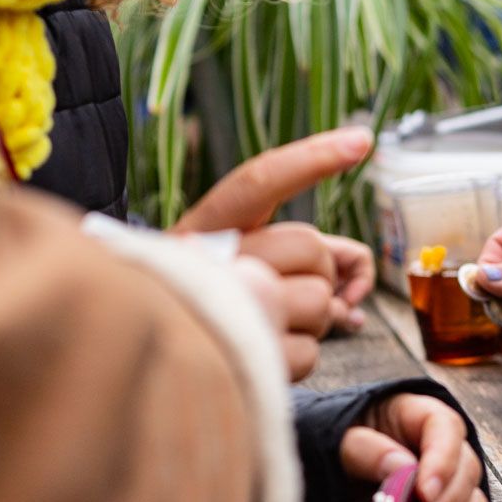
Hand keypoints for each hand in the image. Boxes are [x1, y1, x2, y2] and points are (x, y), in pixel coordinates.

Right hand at [175, 128, 373, 378]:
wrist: (139, 360)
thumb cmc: (202, 305)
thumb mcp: (241, 261)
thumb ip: (298, 250)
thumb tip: (356, 273)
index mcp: (202, 228)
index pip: (257, 182)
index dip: (312, 159)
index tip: (362, 141)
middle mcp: (203, 262)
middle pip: (310, 244)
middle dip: (323, 271)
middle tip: (296, 290)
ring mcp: (219, 310)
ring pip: (318, 300)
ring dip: (315, 319)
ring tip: (276, 326)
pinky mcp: (236, 359)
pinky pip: (310, 352)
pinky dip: (304, 357)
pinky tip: (270, 355)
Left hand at [340, 394, 490, 501]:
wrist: (332, 478)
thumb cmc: (338, 452)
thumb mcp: (341, 442)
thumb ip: (366, 449)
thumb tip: (402, 466)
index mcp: (422, 420)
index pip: (446, 431)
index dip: (442, 462)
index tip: (424, 493)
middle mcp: (447, 453)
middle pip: (465, 475)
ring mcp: (453, 490)